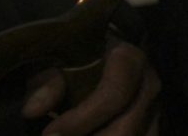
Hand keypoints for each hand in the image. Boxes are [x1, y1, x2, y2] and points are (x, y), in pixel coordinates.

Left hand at [22, 40, 159, 134]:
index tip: (49, 133)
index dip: (80, 120)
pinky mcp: (153, 128)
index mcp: (130, 61)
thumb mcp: (56, 63)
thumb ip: (46, 83)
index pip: (113, 95)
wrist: (104, 59)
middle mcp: (149, 86)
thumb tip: (33, 110)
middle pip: (125, 129)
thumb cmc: (76, 60)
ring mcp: (155, 110)